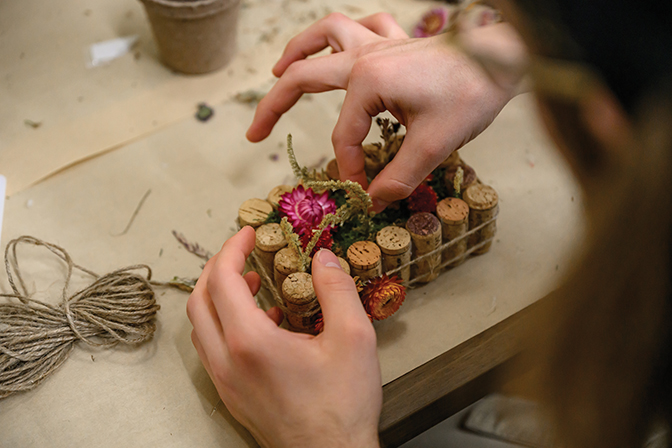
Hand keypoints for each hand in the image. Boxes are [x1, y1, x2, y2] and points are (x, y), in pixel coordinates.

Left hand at [186, 226, 381, 447]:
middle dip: (217, 268)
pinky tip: (263, 322)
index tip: (248, 233)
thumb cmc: (341, 407)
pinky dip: (227, 324)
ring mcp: (226, 382)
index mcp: (250, 342)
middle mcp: (227, 361)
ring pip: (202, 327)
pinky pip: (215, 349)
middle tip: (241, 252)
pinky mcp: (233, 396)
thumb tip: (323, 258)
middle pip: (199, 301)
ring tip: (250, 282)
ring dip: (218, 297)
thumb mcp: (353, 339)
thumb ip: (336, 290)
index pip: (222, 279)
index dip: (232, 248)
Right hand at [247, 13, 522, 210]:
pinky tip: (341, 45)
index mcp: (367, 81)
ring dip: (299, 50)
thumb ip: (400, 175)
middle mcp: (365, 56)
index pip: (345, 135)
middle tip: (253, 132)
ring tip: (279, 69)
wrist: (505, 58)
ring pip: (327, 33)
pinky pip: (364, 26)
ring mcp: (380, 43)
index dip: (347, 167)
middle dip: (274, 105)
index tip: (358, 191)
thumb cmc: (472, 94)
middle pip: (305, 76)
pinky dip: (346, 33)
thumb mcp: (435, 144)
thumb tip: (377, 200)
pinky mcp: (398, 40)